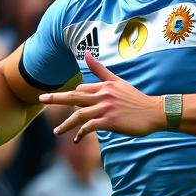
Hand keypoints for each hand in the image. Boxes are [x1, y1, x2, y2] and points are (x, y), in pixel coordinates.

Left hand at [39, 55, 163, 141]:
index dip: (72, 97)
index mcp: (104, 86)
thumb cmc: (136, 99)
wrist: (154, 112)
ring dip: (66, 124)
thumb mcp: (118, 82)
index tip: (64, 103)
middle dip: (56, 98)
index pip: (81, 90)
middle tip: (40, 99)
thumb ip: (101, 71)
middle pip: (74, 97)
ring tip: (56, 132)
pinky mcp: (110, 121)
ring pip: (79, 115)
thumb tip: (88, 55)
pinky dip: (81, 133)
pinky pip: (89, 127)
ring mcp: (106, 108)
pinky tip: (76, 140)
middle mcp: (103, 95)